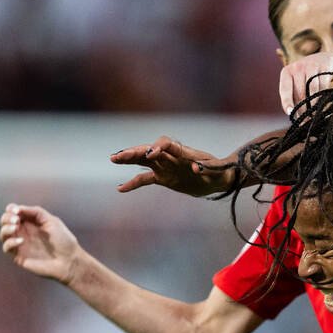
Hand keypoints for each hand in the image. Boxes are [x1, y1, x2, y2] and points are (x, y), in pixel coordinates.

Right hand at [0, 203, 85, 284]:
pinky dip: (10, 242)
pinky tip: (20, 241)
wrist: (69, 261)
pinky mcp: (19, 256)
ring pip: (3, 234)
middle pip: (5, 221)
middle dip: (7, 218)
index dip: (11, 209)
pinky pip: (7, 248)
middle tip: (16, 220)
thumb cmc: (64, 241)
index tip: (16, 210)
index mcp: (31, 222)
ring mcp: (21, 244)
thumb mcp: (51, 220)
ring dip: (6, 228)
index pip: (14, 212)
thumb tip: (18, 208)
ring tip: (15, 227)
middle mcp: (24, 232)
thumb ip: (35, 212)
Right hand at [110, 137, 234, 196]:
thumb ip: (207, 167)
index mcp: (182, 151)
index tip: (152, 154)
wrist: (218, 178)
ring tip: (113, 159)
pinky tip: (120, 189)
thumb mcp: (216, 170)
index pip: (166, 144)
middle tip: (119, 156)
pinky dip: (133, 183)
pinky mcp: (163, 178)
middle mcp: (170, 157)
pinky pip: (145, 179)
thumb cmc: (219, 171)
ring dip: (129, 159)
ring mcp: (165, 166)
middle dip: (135, 152)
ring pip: (143, 160)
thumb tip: (197, 168)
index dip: (158, 147)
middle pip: (149, 150)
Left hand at [278, 52, 332, 116]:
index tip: (290, 113)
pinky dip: (323, 98)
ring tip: (314, 116)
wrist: (328, 61)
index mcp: (287, 72)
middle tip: (306, 121)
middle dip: (303, 109)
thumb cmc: (309, 77)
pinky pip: (323, 88)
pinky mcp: (325, 69)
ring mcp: (311, 66)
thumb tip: (296, 118)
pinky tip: (323, 106)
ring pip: (312, 91)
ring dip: (313, 106)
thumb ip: (294, 97)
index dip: (287, 102)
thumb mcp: (298, 82)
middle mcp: (297, 67)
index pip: (285, 90)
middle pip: (300, 93)